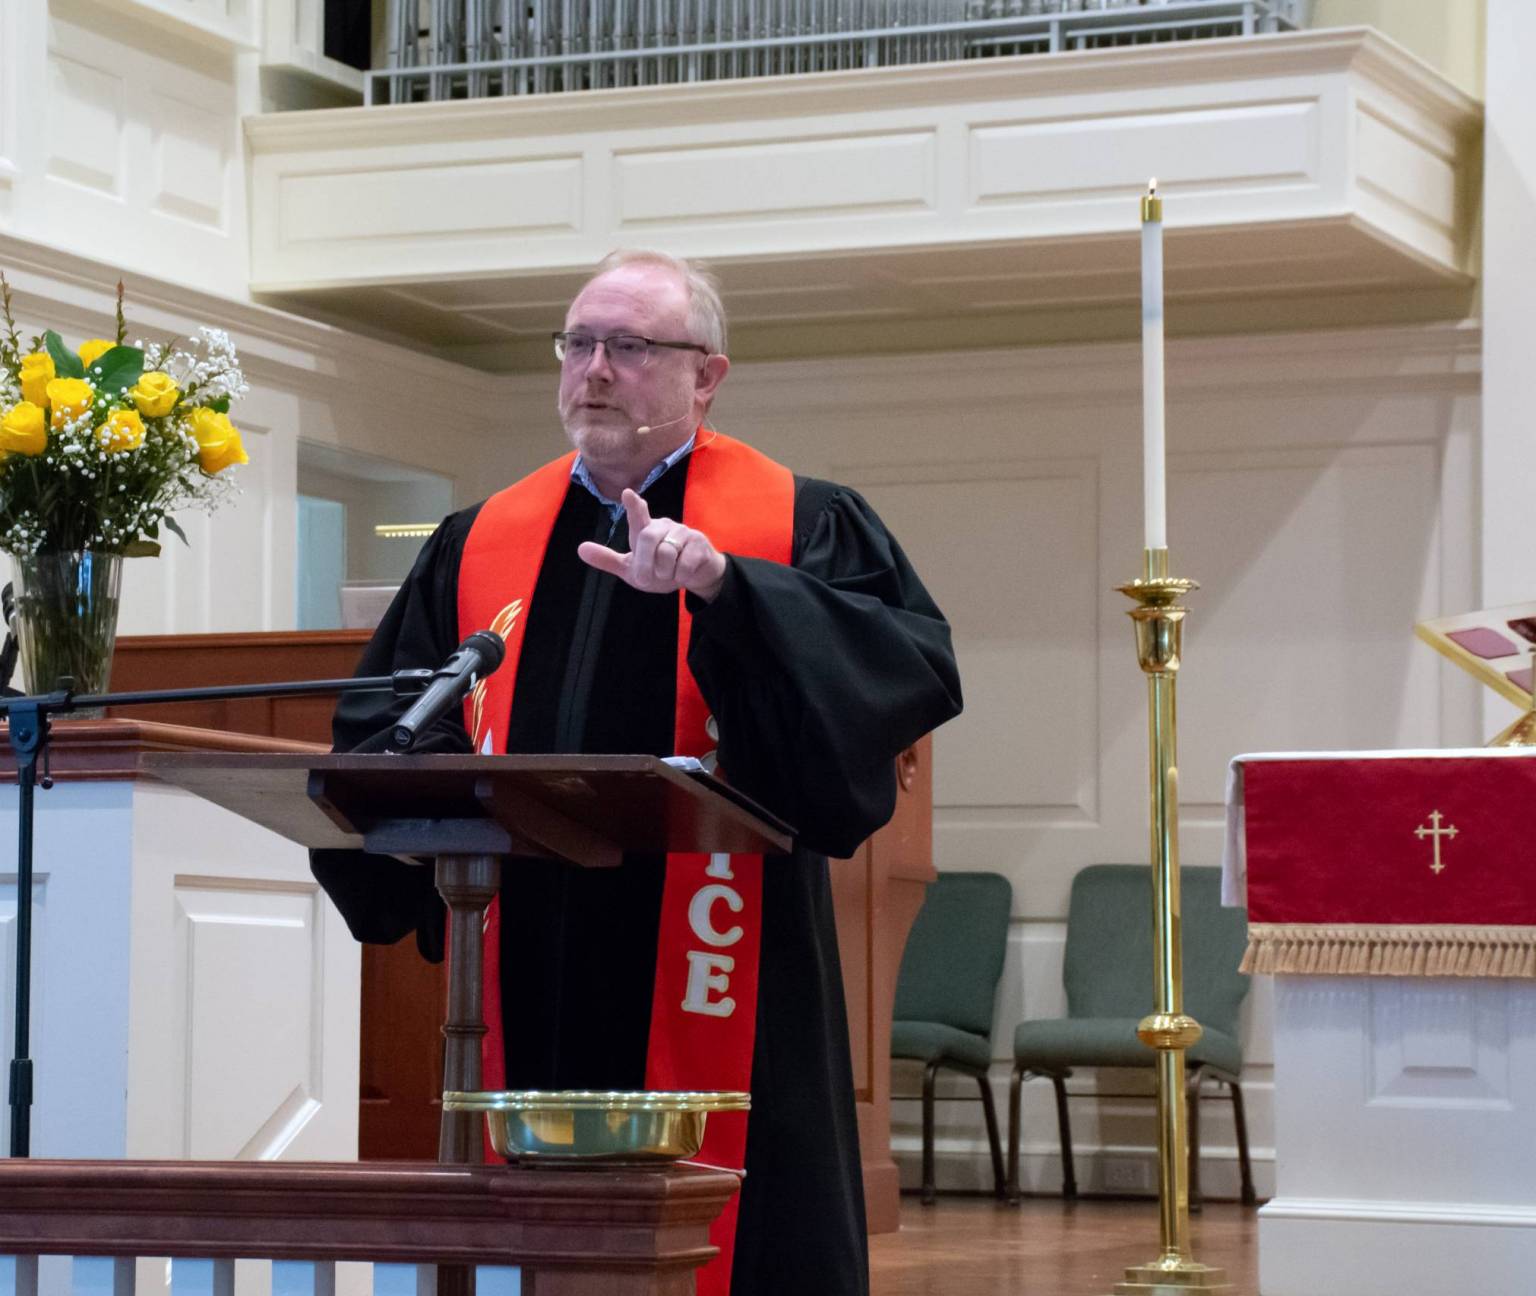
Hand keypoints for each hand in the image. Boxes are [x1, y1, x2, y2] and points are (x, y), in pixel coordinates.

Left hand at [578, 489, 727, 601]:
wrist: (696, 576)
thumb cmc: (662, 569)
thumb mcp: (632, 570)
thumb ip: (608, 559)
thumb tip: (580, 549)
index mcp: (645, 530)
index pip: (637, 515)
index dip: (633, 505)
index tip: (627, 493)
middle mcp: (664, 526)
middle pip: (647, 538)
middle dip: (645, 564)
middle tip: (648, 579)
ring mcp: (683, 532)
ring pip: (667, 553)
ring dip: (665, 572)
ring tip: (669, 573)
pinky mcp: (699, 543)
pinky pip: (685, 563)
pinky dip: (680, 575)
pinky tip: (684, 573)